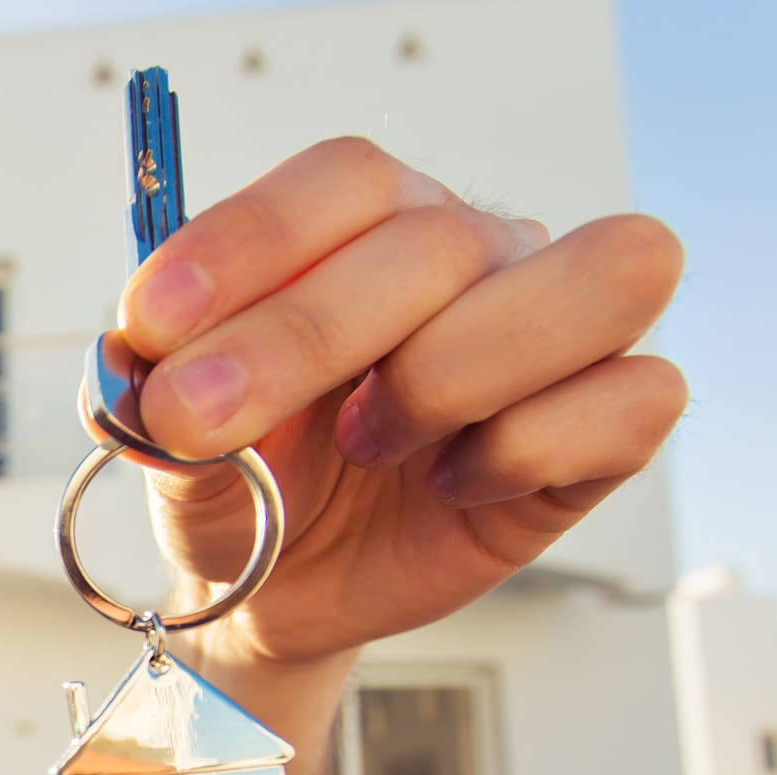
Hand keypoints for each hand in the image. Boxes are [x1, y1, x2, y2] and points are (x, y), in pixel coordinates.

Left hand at [117, 136, 686, 666]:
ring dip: (449, 374)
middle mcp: (477, 254)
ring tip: (369, 438)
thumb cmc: (245, 487)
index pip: (345, 180)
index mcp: (369, 223)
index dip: (248, 242)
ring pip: (596, 278)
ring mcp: (557, 334)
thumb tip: (141, 365)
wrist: (283, 591)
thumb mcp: (175, 446)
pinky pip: (635, 398)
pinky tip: (452, 484)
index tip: (154, 323)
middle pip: (437, 241)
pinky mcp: (607, 428)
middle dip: (298, 338)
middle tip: (200, 419)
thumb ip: (158, 396)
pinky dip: (528, 447)